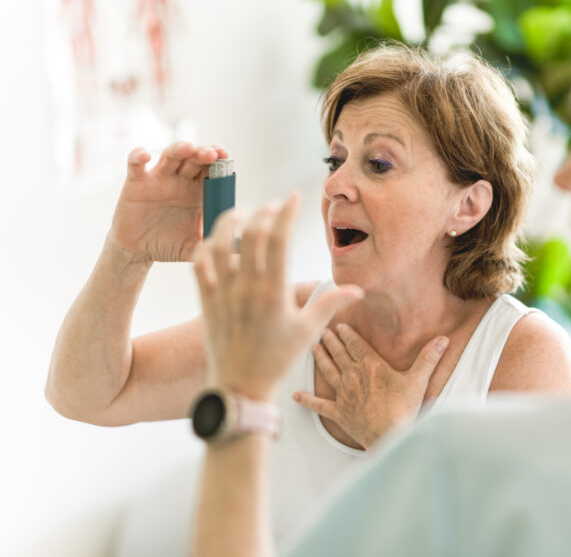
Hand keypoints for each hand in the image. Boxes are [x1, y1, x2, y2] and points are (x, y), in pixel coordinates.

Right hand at [109, 141, 225, 261]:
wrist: (138, 251)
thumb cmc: (169, 245)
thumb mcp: (193, 247)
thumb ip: (212, 245)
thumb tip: (240, 249)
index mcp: (198, 192)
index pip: (211, 170)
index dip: (219, 161)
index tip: (226, 157)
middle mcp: (181, 181)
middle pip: (194, 159)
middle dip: (204, 153)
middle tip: (213, 154)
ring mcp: (159, 179)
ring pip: (171, 156)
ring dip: (180, 149)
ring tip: (190, 148)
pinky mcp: (136, 182)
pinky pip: (136, 164)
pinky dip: (138, 156)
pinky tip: (145, 155)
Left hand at [192, 194, 363, 400]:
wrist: (240, 386)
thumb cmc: (276, 360)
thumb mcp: (308, 331)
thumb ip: (330, 304)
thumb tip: (357, 290)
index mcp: (273, 292)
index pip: (279, 240)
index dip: (286, 213)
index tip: (293, 198)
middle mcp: (246, 288)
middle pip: (250, 234)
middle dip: (263, 212)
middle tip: (273, 206)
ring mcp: (223, 293)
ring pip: (219, 244)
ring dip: (228, 222)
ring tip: (240, 213)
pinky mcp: (206, 301)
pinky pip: (199, 265)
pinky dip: (204, 247)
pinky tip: (213, 241)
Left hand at [293, 324, 448, 448]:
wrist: (390, 436)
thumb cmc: (404, 409)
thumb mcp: (418, 381)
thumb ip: (429, 358)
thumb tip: (443, 339)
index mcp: (371, 366)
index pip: (356, 345)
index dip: (348, 335)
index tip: (340, 325)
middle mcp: (354, 377)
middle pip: (340, 355)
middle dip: (331, 342)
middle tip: (322, 331)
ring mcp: (344, 395)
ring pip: (329, 372)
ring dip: (320, 359)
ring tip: (313, 347)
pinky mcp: (339, 413)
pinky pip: (320, 405)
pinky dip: (307, 400)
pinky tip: (295, 395)